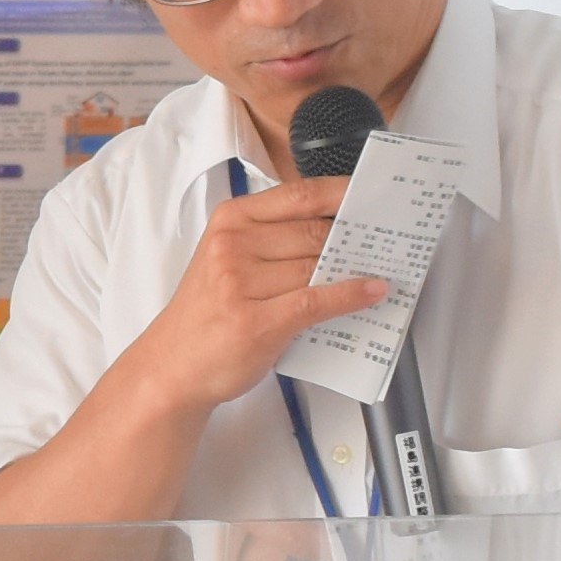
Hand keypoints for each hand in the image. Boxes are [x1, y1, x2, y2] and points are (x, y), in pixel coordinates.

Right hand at [105, 175, 388, 422]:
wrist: (171, 367)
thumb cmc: (207, 314)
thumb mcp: (229, 261)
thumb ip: (274, 241)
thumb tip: (339, 234)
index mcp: (230, 220)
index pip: (300, 195)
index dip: (344, 193)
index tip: (374, 194)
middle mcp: (233, 246)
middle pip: (315, 231)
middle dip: (356, 236)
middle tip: (388, 237)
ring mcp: (241, 284)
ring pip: (319, 266)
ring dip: (357, 267)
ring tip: (383, 265)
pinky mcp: (256, 321)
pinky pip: (317, 300)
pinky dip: (351, 295)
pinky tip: (372, 291)